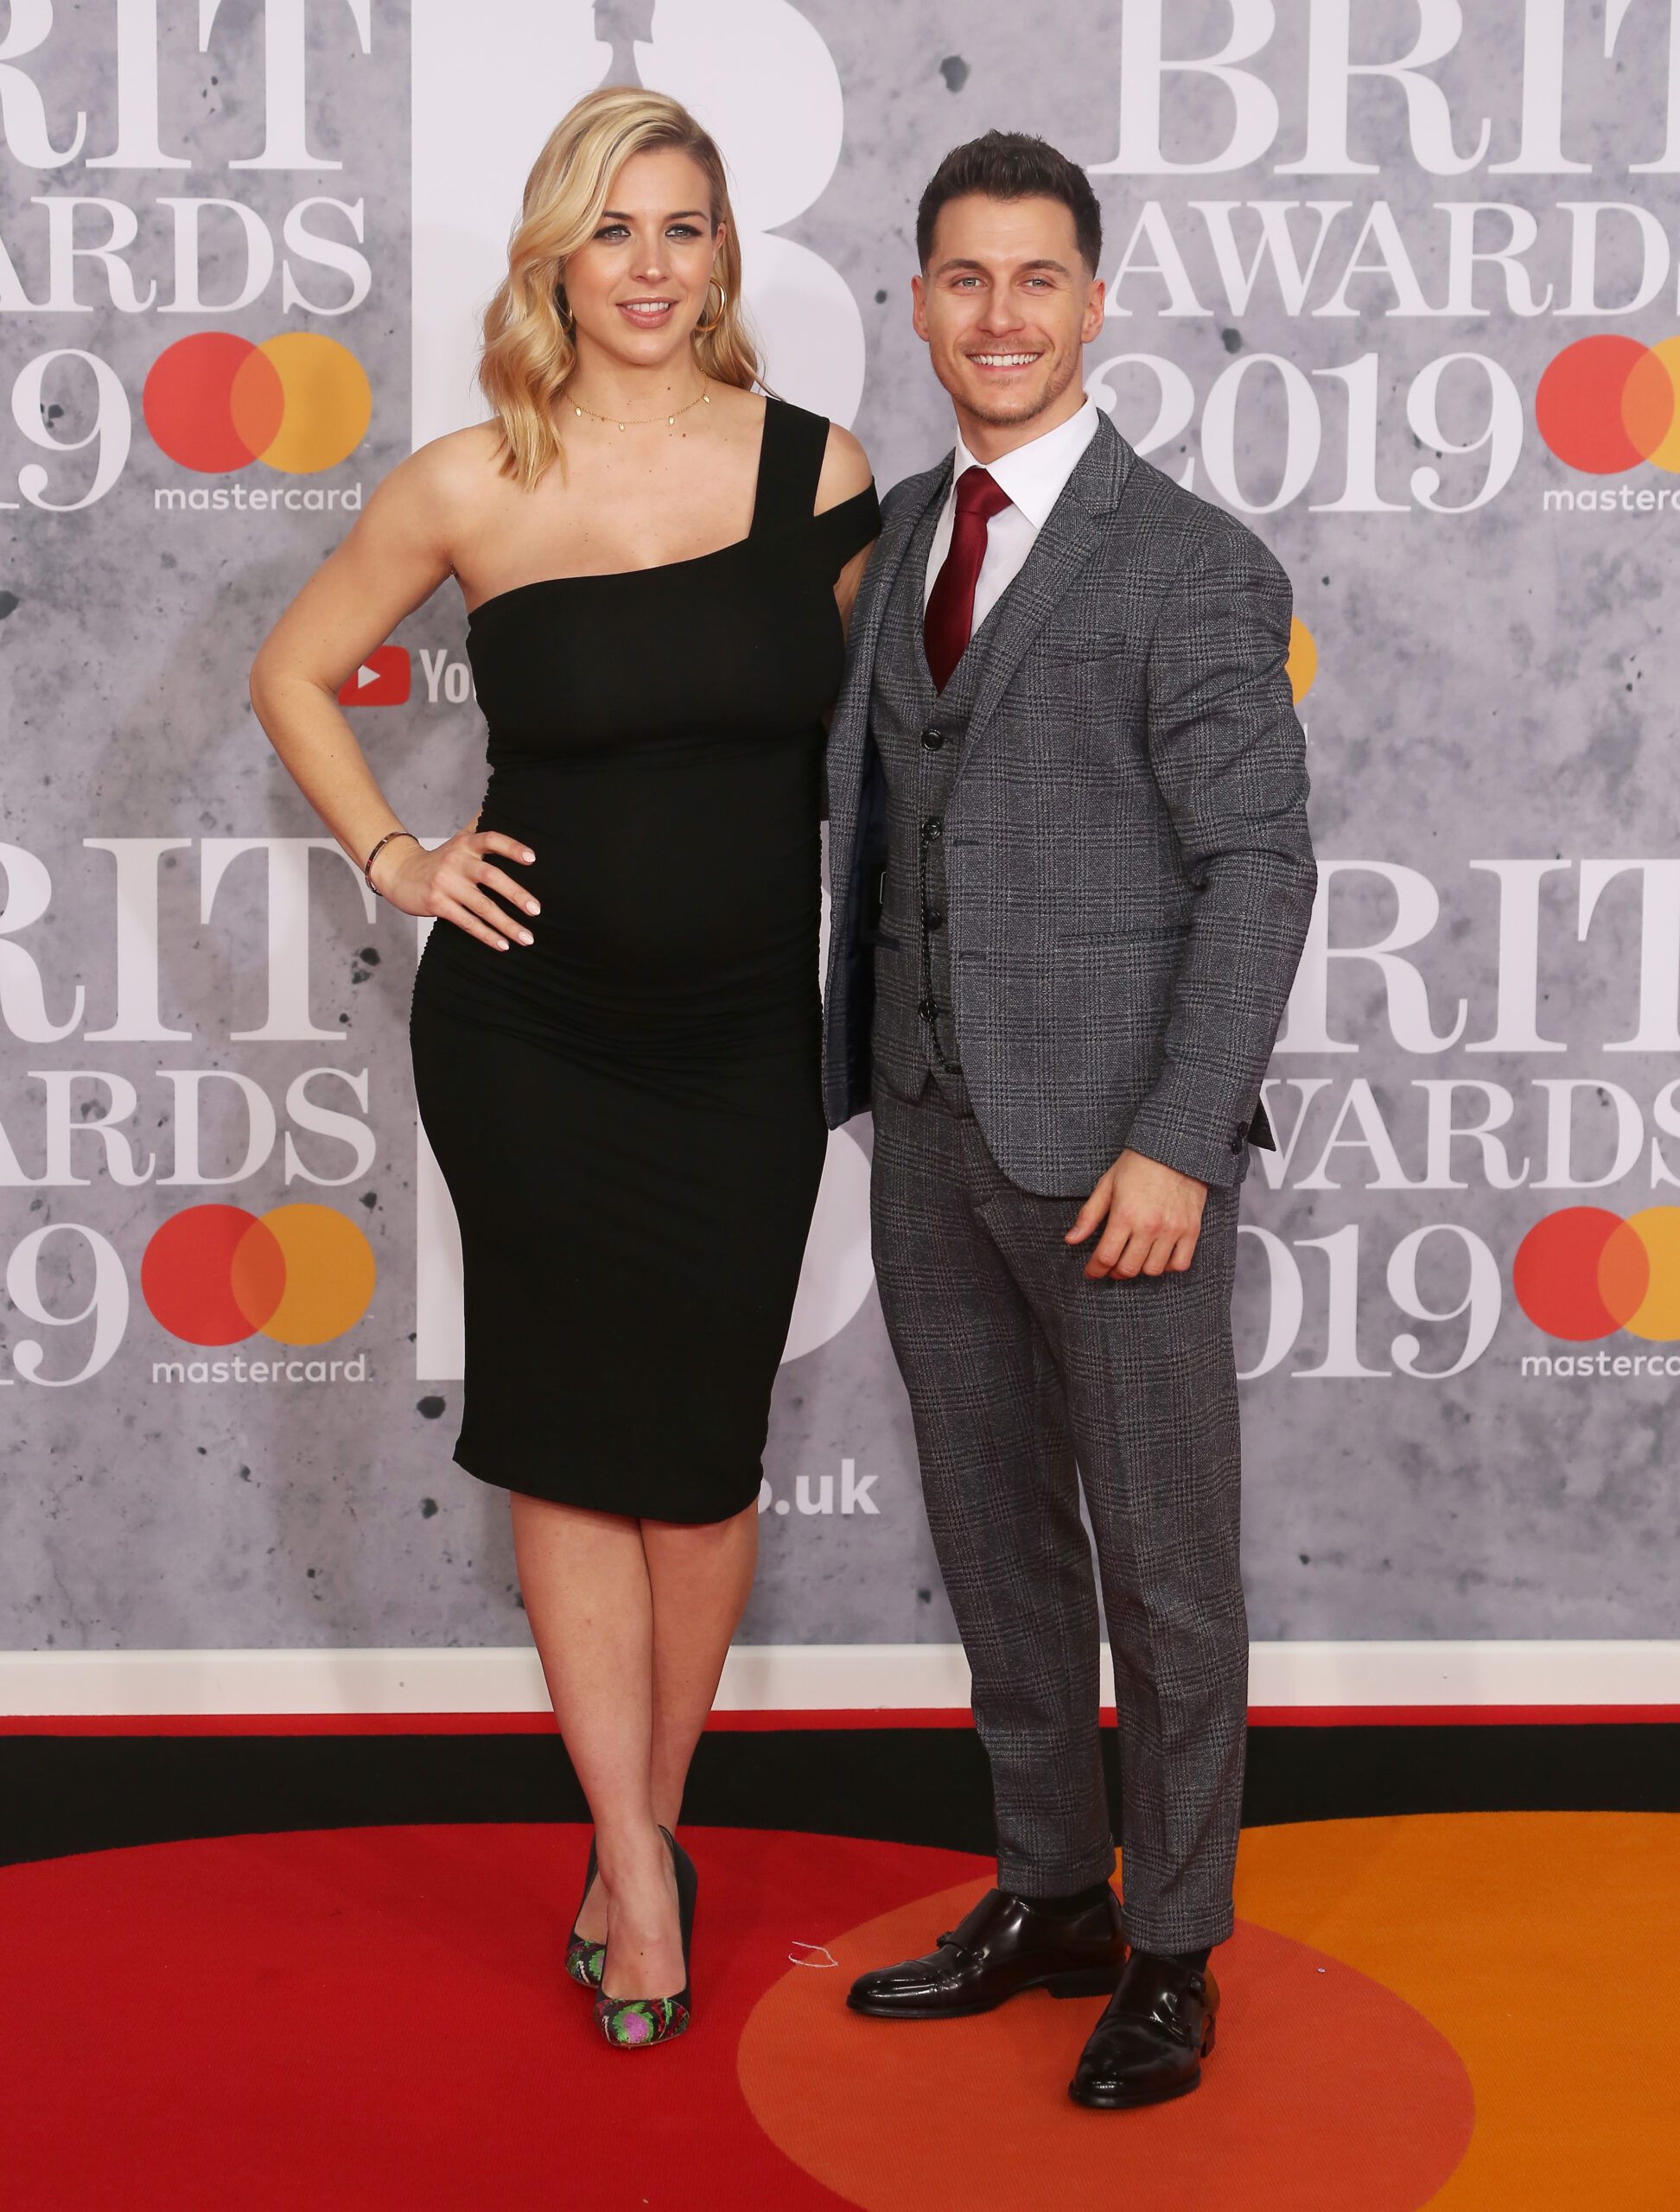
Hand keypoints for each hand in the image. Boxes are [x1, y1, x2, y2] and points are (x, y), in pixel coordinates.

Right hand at [372, 820, 538, 950]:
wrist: (400, 874)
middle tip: (537, 909)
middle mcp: (456, 861)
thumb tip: (504, 803)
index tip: (532, 858)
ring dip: (506, 924)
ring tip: (527, 938)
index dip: (511, 847)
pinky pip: (467, 922)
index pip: (491, 840)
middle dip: (516, 894)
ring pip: (481, 906)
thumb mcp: (459, 838)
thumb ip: (482, 825)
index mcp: (466, 844)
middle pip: (490, 877)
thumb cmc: (440, 859)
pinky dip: (486, 935)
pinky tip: (503, 945)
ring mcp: (446, 884)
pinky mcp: (437, 904)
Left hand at [1064, 1149, 1206, 1280]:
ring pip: (1153, 1270)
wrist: (1175, 1148)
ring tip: (1134, 1257)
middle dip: (1114, 1272)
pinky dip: (1168, 1266)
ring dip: (1140, 1269)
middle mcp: (1149, 1227)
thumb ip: (1089, 1216)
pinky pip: (1180, 1264)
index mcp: (1125, 1215)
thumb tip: (1071, 1240)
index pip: (1105, 1257)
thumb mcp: (1107, 1185)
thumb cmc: (1137, 1164)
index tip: (1091, 1272)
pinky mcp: (1191, 1230)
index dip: (1094, 1270)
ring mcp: (1173, 1230)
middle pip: (1128, 1269)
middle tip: (1110, 1265)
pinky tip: (1158, 1256)